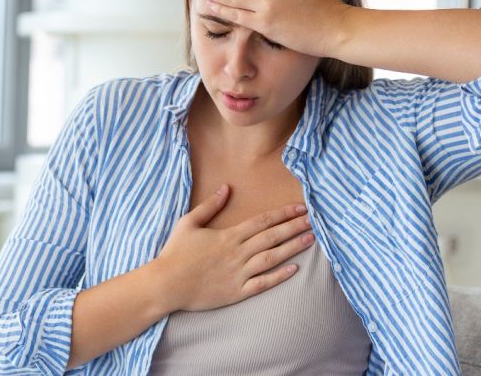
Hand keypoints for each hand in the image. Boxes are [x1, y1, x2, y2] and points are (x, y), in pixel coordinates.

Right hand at [152, 184, 315, 312]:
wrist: (166, 284)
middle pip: (272, 237)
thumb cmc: (175, 253)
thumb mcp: (189, 223)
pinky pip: (263, 283)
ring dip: (292, 248)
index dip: (283, 214)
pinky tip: (294, 269)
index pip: (262, 221)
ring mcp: (239, 273)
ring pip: (272, 258)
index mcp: (228, 236)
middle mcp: (238, 253)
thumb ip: (210, 205)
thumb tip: (227, 188)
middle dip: (294, 227)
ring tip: (310, 239)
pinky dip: (279, 276)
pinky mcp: (237, 292)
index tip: (300, 207)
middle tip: (313, 220)